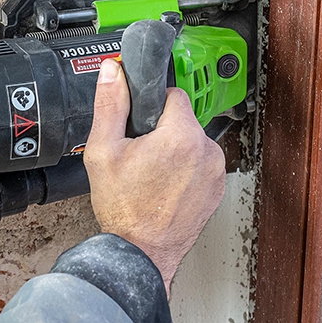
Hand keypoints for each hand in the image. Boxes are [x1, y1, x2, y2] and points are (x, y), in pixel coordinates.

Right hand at [83, 59, 225, 293]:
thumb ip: (110, 104)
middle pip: (183, 119)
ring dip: (175, 149)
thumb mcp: (103, 150)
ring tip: (152, 174)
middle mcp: (206, 151)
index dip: (152, 107)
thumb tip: (112, 71)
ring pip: (192, 141)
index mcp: (181, 135)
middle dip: (162, 130)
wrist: (141, 252)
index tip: (139, 127)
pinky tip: (165, 186)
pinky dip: (186, 169)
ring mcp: (216, 172)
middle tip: (140, 155)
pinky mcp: (218, 188)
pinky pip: (202, 164)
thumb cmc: (123, 208)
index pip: (173, 94)